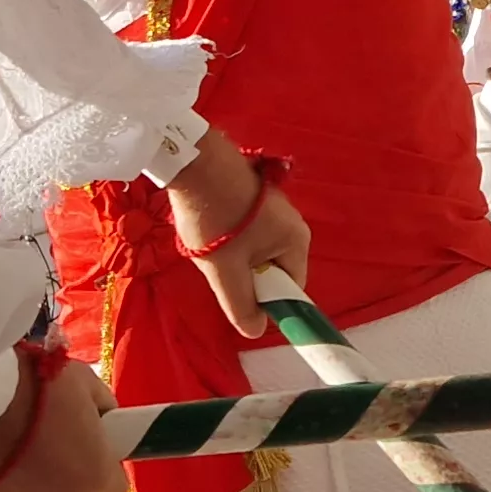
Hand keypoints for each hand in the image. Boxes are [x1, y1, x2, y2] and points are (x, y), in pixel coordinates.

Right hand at [0, 350, 125, 491]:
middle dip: (63, 470)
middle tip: (45, 435)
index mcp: (94, 477)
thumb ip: (101, 406)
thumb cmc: (32, 387)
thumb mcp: (82, 381)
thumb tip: (105, 416)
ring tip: (10, 443)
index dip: (103, 465)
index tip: (90, 444)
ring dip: (29, 478)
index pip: (113, 488)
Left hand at [167, 133, 309, 335]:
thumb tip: (255, 330)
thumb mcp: (225, 272)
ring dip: (233, 256)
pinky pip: (248, 232)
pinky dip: (229, 236)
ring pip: (256, 251)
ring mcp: (274, 208)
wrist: (194, 161)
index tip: (238, 296)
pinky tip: (209, 227)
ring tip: (210, 246)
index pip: (290, 288)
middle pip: (272, 269)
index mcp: (296, 241)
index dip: (265, 300)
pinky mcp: (255, 197)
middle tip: (220, 268)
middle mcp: (293, 223)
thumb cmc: (215, 218)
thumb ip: (241, 306)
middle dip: (244, 275)